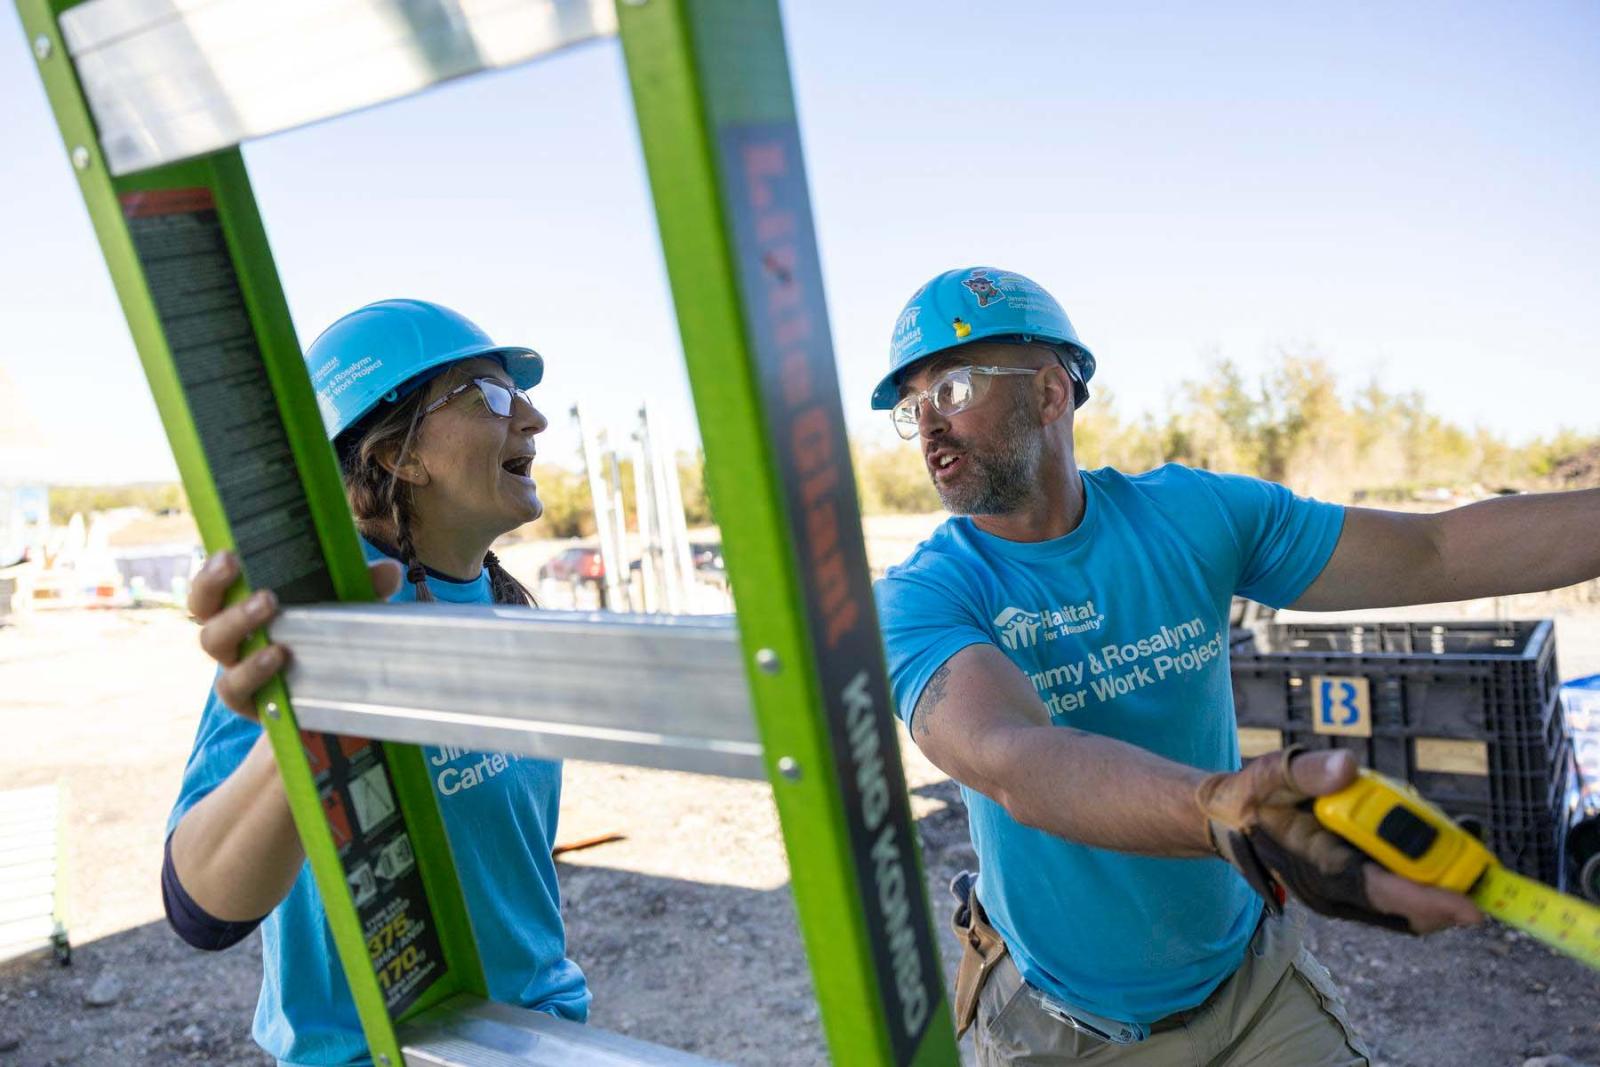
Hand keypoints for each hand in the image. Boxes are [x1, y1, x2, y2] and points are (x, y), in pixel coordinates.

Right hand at [189, 551, 401, 717]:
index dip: (211, 571)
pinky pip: (234, 686)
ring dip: (239, 624)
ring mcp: (233, 666)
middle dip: (217, 589)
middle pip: (202, 610)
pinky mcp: (244, 700)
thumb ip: (364, 590)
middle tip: (259, 584)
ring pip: (213, 643)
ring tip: (270, 612)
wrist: (329, 706)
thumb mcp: (345, 613)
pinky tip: (277, 657)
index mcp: (243, 606)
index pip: (212, 585)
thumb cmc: (326, 643)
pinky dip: (252, 671)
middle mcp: (231, 635)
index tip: (230, 554)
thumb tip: (388, 570)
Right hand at [1196, 747, 1483, 933]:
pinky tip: (1438, 838)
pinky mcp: (1356, 894)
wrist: (1233, 821)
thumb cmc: (1255, 797)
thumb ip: (1307, 771)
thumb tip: (1348, 766)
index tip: (1472, 905)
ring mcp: (1346, 899)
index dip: (1427, 900)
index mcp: (1315, 867)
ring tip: (1459, 831)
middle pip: (1407, 910)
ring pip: (1410, 908)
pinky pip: (1403, 896)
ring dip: (1442, 878)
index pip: (1377, 891)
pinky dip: (1428, 875)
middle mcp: (1333, 895)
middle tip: (1472, 836)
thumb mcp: (1272, 775)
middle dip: (1449, 884)